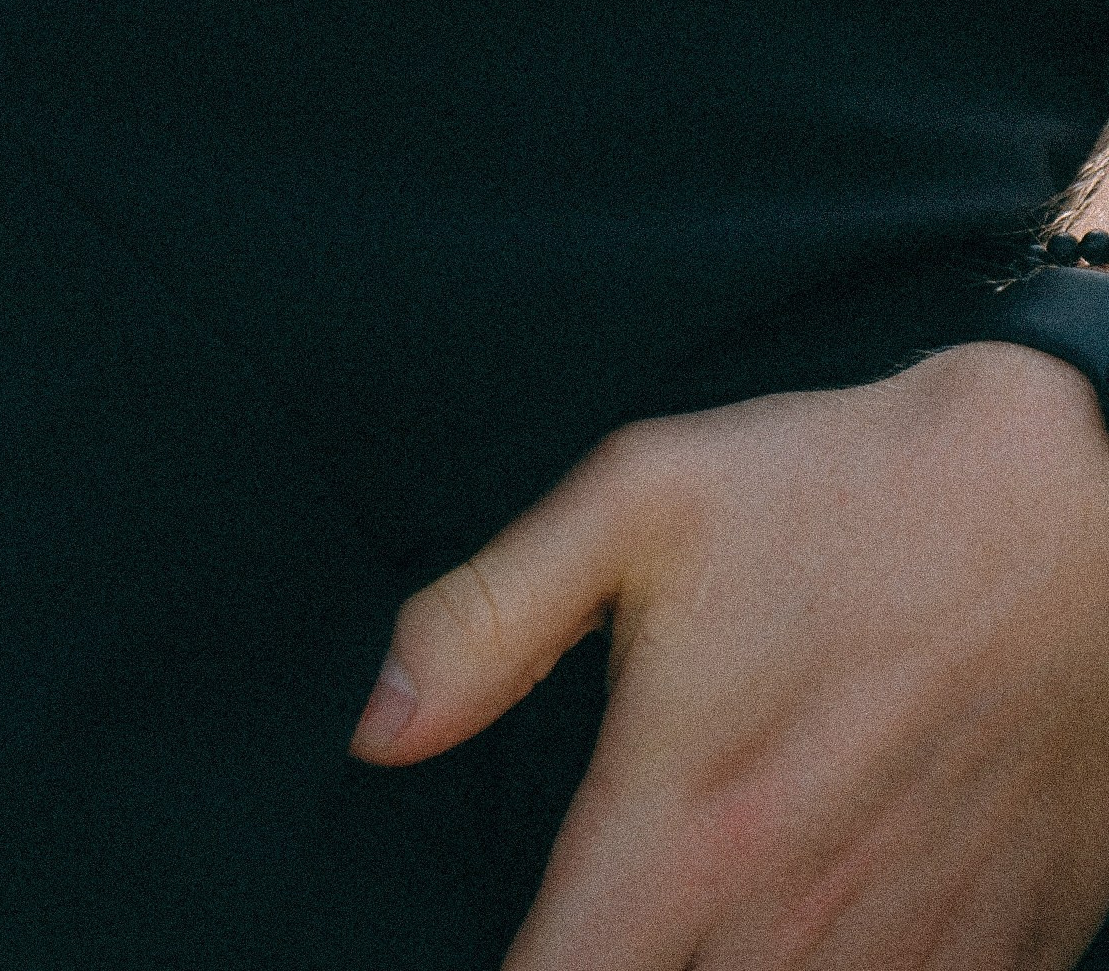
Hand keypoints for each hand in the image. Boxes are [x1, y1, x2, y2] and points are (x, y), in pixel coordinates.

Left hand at [351, 344, 1108, 968]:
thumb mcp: (642, 498)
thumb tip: (378, 726)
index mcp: (683, 830)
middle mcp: (788, 925)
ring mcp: (905, 956)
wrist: (1074, 507)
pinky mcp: (1002, 956)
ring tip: (707, 915)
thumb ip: (489, 620)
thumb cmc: (846, 492)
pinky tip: (822, 919)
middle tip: (617, 920)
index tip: (516, 952)